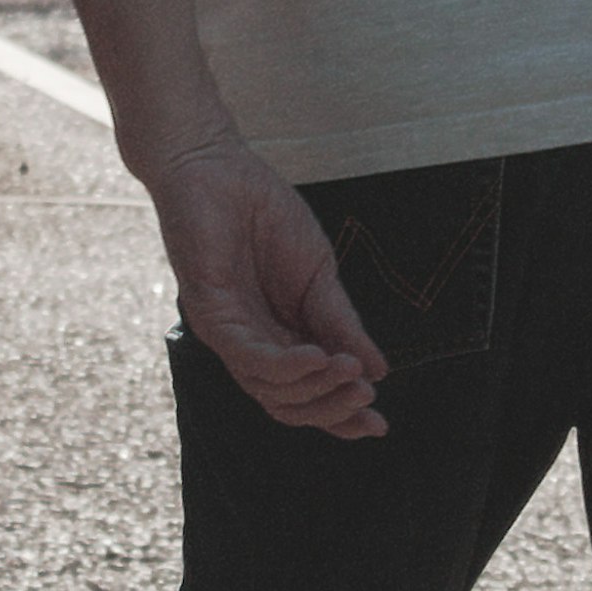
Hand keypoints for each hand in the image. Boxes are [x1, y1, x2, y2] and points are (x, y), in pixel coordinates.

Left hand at [146, 138, 391, 438]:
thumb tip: (379, 370)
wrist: (218, 166)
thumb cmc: (265, 214)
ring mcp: (229, 333)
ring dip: (315, 387)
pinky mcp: (211, 314)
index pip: (309, 391)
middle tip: (368, 400)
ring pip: (268, 388)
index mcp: (281, 336)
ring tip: (350, 373)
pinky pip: (248, 355)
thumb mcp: (320, 273)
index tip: (380, 424)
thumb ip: (341, 323)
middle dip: (331, 410)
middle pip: (288, 403)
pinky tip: (319, 356)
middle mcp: (252, 344)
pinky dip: (286, 364)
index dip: (341, 414)